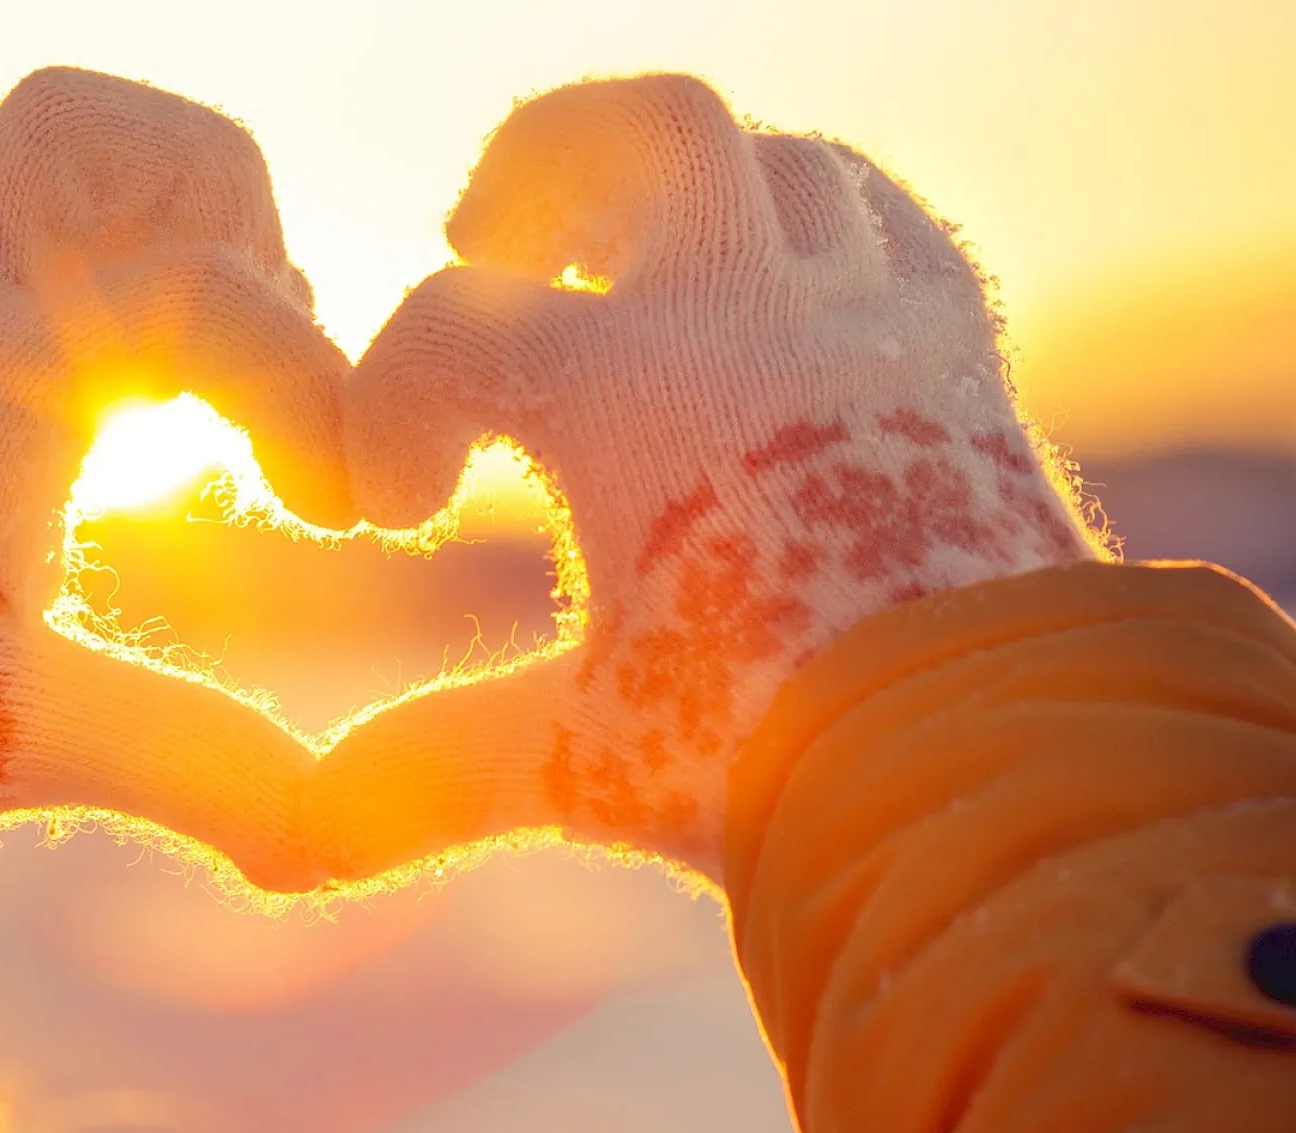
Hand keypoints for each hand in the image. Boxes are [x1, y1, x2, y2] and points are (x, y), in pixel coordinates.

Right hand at [312, 75, 1099, 883]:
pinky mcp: (958, 356)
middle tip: (486, 236)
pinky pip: (888, 225)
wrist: (1003, 769)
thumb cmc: (779, 755)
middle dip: (541, 163)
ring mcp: (871, 322)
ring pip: (779, 162)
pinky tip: (774, 289)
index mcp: (633, 393)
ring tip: (626, 264)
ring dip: (681, 192)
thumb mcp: (579, 759)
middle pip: (643, 130)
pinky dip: (815, 228)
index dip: (387, 404)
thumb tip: (291, 838)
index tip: (400, 507)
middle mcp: (756, 316)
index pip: (451, 329)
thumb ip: (426, 769)